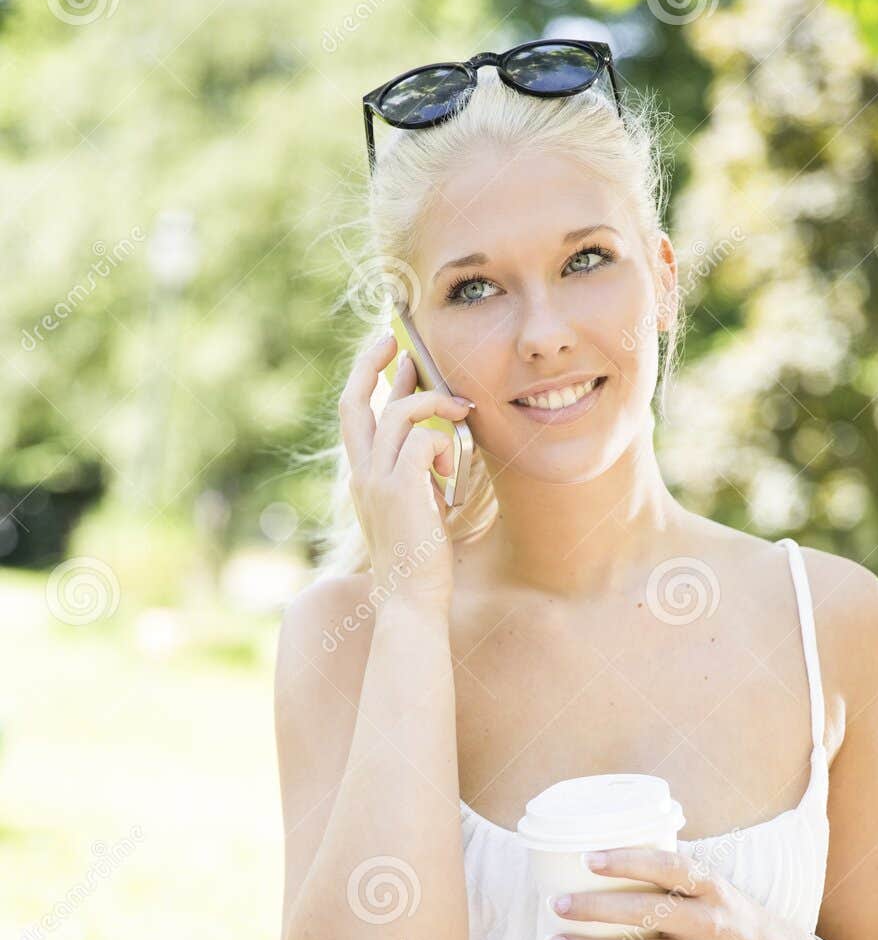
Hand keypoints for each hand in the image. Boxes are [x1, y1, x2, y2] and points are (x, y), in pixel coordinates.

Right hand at [338, 331, 473, 606]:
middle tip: (397, 338)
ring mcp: (376, 481)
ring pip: (398, 413)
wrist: (411, 600)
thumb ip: (421, 474)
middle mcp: (361, 474)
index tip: (389, 354)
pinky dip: (446, 444)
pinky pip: (425, 438)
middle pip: (353, 401)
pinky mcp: (400, 488)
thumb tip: (443, 439)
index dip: (369, 380)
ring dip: (435, 405)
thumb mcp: (419, 508)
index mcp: (362, 478)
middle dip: (372, 363)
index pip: (356, 416)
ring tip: (462, 412)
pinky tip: (454, 471)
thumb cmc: (422, 562)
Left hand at [546, 846, 829, 939]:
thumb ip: (674, 876)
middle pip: (644, 914)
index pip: (668, 868)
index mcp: (712, 889)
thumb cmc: (731, 916)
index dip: (627, 862)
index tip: (588, 859)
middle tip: (557, 904)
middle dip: (595, 909)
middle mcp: (709, 924)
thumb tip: (611, 852)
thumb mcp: (715, 888)